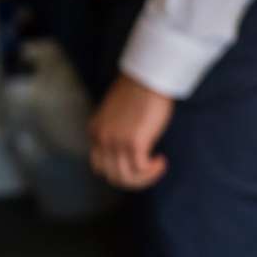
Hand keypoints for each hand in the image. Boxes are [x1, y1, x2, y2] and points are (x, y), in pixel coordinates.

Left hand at [88, 74, 173, 188]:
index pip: (99, 167)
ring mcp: (116, 142)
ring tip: (158, 166)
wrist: (149, 77)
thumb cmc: (138, 89)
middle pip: (112, 176)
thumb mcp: (117, 112)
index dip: (120, 170)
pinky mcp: (134, 143)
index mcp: (95, 131)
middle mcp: (102, 139)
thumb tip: (129, 146)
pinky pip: (141, 169)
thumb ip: (116, 129)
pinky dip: (153, 170)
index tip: (136, 165)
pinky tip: (161, 161)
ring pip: (126, 177)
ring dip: (145, 178)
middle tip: (149, 171)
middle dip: (133, 180)